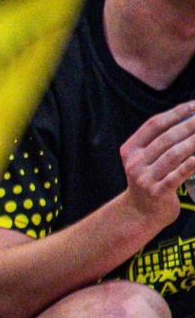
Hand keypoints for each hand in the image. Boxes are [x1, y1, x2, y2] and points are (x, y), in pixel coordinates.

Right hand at [120, 101, 194, 227]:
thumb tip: (190, 119)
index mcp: (130, 150)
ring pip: (173, 155)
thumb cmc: (149, 179)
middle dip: (189, 125)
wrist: (140, 212)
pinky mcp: (157, 192)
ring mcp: (145, 178)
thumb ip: (159, 142)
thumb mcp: (144, 159)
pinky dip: (189, 166)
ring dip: (193, 142)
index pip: (154, 125)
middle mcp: (135, 163)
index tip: (193, 105)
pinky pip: (177, 176)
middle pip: (166, 138)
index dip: (175, 113)